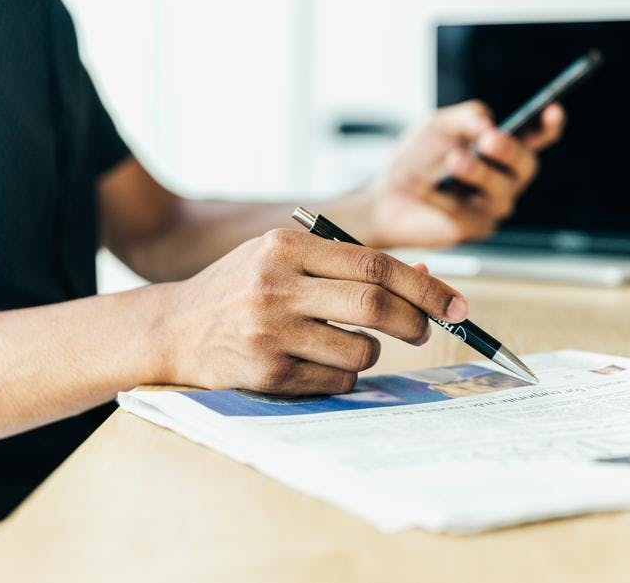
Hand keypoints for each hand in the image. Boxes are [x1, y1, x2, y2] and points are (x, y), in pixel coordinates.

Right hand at [158, 229, 467, 395]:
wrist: (173, 328)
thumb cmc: (241, 290)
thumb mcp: (286, 260)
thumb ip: (349, 265)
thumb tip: (427, 275)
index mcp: (286, 248)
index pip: (375, 265)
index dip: (425, 287)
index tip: (456, 304)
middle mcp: (276, 285)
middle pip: (376, 305)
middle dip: (416, 322)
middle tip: (426, 330)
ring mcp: (269, 332)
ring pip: (361, 351)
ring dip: (372, 354)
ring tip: (348, 345)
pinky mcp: (265, 373)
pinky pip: (336, 382)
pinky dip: (344, 376)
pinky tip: (318, 364)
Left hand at [365, 100, 564, 246]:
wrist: (388, 195)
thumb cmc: (419, 158)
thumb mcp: (440, 125)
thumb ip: (466, 117)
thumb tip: (489, 125)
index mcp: (504, 148)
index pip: (537, 137)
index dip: (549, 125)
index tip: (553, 110)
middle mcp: (507, 178)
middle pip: (525, 165)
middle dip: (510, 151)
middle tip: (489, 140)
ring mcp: (493, 206)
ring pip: (500, 191)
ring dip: (479, 172)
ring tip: (454, 160)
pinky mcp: (473, 228)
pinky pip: (464, 211)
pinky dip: (439, 196)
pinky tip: (418, 184)